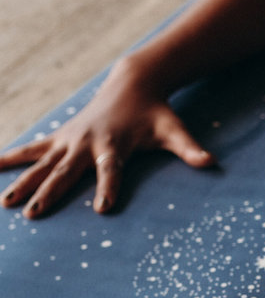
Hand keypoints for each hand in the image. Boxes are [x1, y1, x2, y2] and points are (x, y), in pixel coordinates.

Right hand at [0, 60, 214, 218]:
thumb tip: (211, 162)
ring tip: (5, 203)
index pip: (112, 170)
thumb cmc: (156, 112)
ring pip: (43, 164)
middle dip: (51, 193)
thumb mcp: (174, 130)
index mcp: (115, 144)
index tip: (103, 209)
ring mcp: (70, 139)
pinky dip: (11, 157)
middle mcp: (88, 143)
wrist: (133, 82)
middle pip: (68, 172)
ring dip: (23, 182)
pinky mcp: (60, 136)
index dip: (109, 188)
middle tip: (34, 215)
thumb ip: (190, 149)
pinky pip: (32, 149)